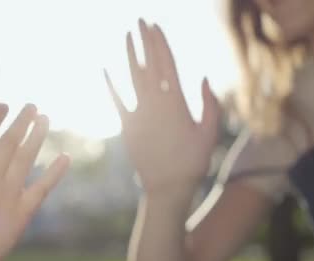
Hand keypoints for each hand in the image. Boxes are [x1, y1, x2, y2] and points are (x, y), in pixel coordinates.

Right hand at [0, 104, 69, 260]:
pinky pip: (41, 189)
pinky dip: (54, 173)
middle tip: (32, 106)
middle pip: (8, 144)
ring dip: (36, 137)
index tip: (4, 105)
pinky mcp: (23, 212)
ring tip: (45, 119)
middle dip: (21, 122)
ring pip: (25, 160)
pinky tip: (65, 157)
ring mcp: (7, 196)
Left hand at [104, 20, 220, 192]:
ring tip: (127, 36)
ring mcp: (139, 114)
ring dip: (130, 55)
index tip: (156, 26)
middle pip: (150, 65)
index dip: (161, 43)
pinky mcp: (127, 127)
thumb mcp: (209, 132)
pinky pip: (117, 101)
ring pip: (133, 78)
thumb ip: (208, 104)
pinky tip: (105, 70)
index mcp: (177, 102)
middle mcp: (156, 104)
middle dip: (145, 41)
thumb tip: (202, 77)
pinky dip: (110, 86)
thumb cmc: (193, 162)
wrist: (167, 187)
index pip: (168, 64)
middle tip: (140, 21)